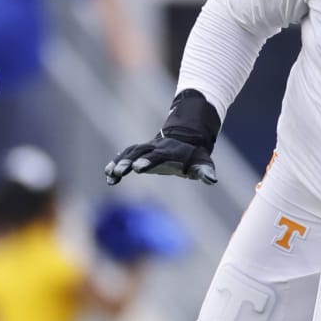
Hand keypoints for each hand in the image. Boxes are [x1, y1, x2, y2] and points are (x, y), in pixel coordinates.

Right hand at [105, 89, 220, 184]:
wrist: (185, 141)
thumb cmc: (194, 157)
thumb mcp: (203, 163)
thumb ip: (205, 171)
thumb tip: (212, 180)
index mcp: (170, 151)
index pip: (158, 155)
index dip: (148, 161)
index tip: (137, 169)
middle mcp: (155, 147)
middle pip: (139, 152)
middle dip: (129, 161)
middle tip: (119, 172)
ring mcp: (146, 148)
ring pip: (129, 152)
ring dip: (119, 162)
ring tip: (109, 174)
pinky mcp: (139, 152)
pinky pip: (125, 155)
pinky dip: (115, 163)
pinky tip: (108, 175)